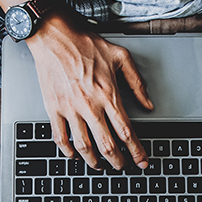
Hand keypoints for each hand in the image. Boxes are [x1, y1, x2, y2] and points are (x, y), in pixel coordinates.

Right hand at [26, 9, 153, 169]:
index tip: (142, 161)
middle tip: (122, 167)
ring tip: (101, 166)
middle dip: (118, 162)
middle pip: (107, 145)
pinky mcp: (54, 108)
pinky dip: (68, 151)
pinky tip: (75, 155)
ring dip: (94, 161)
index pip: (126, 132)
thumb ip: (137, 82)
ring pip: (84, 146)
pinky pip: (60, 137)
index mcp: (108, 95)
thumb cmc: (85, 43)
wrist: (54, 35)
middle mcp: (90, 105)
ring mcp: (70, 108)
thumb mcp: (120, 57)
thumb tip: (148, 103)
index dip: (137, 151)